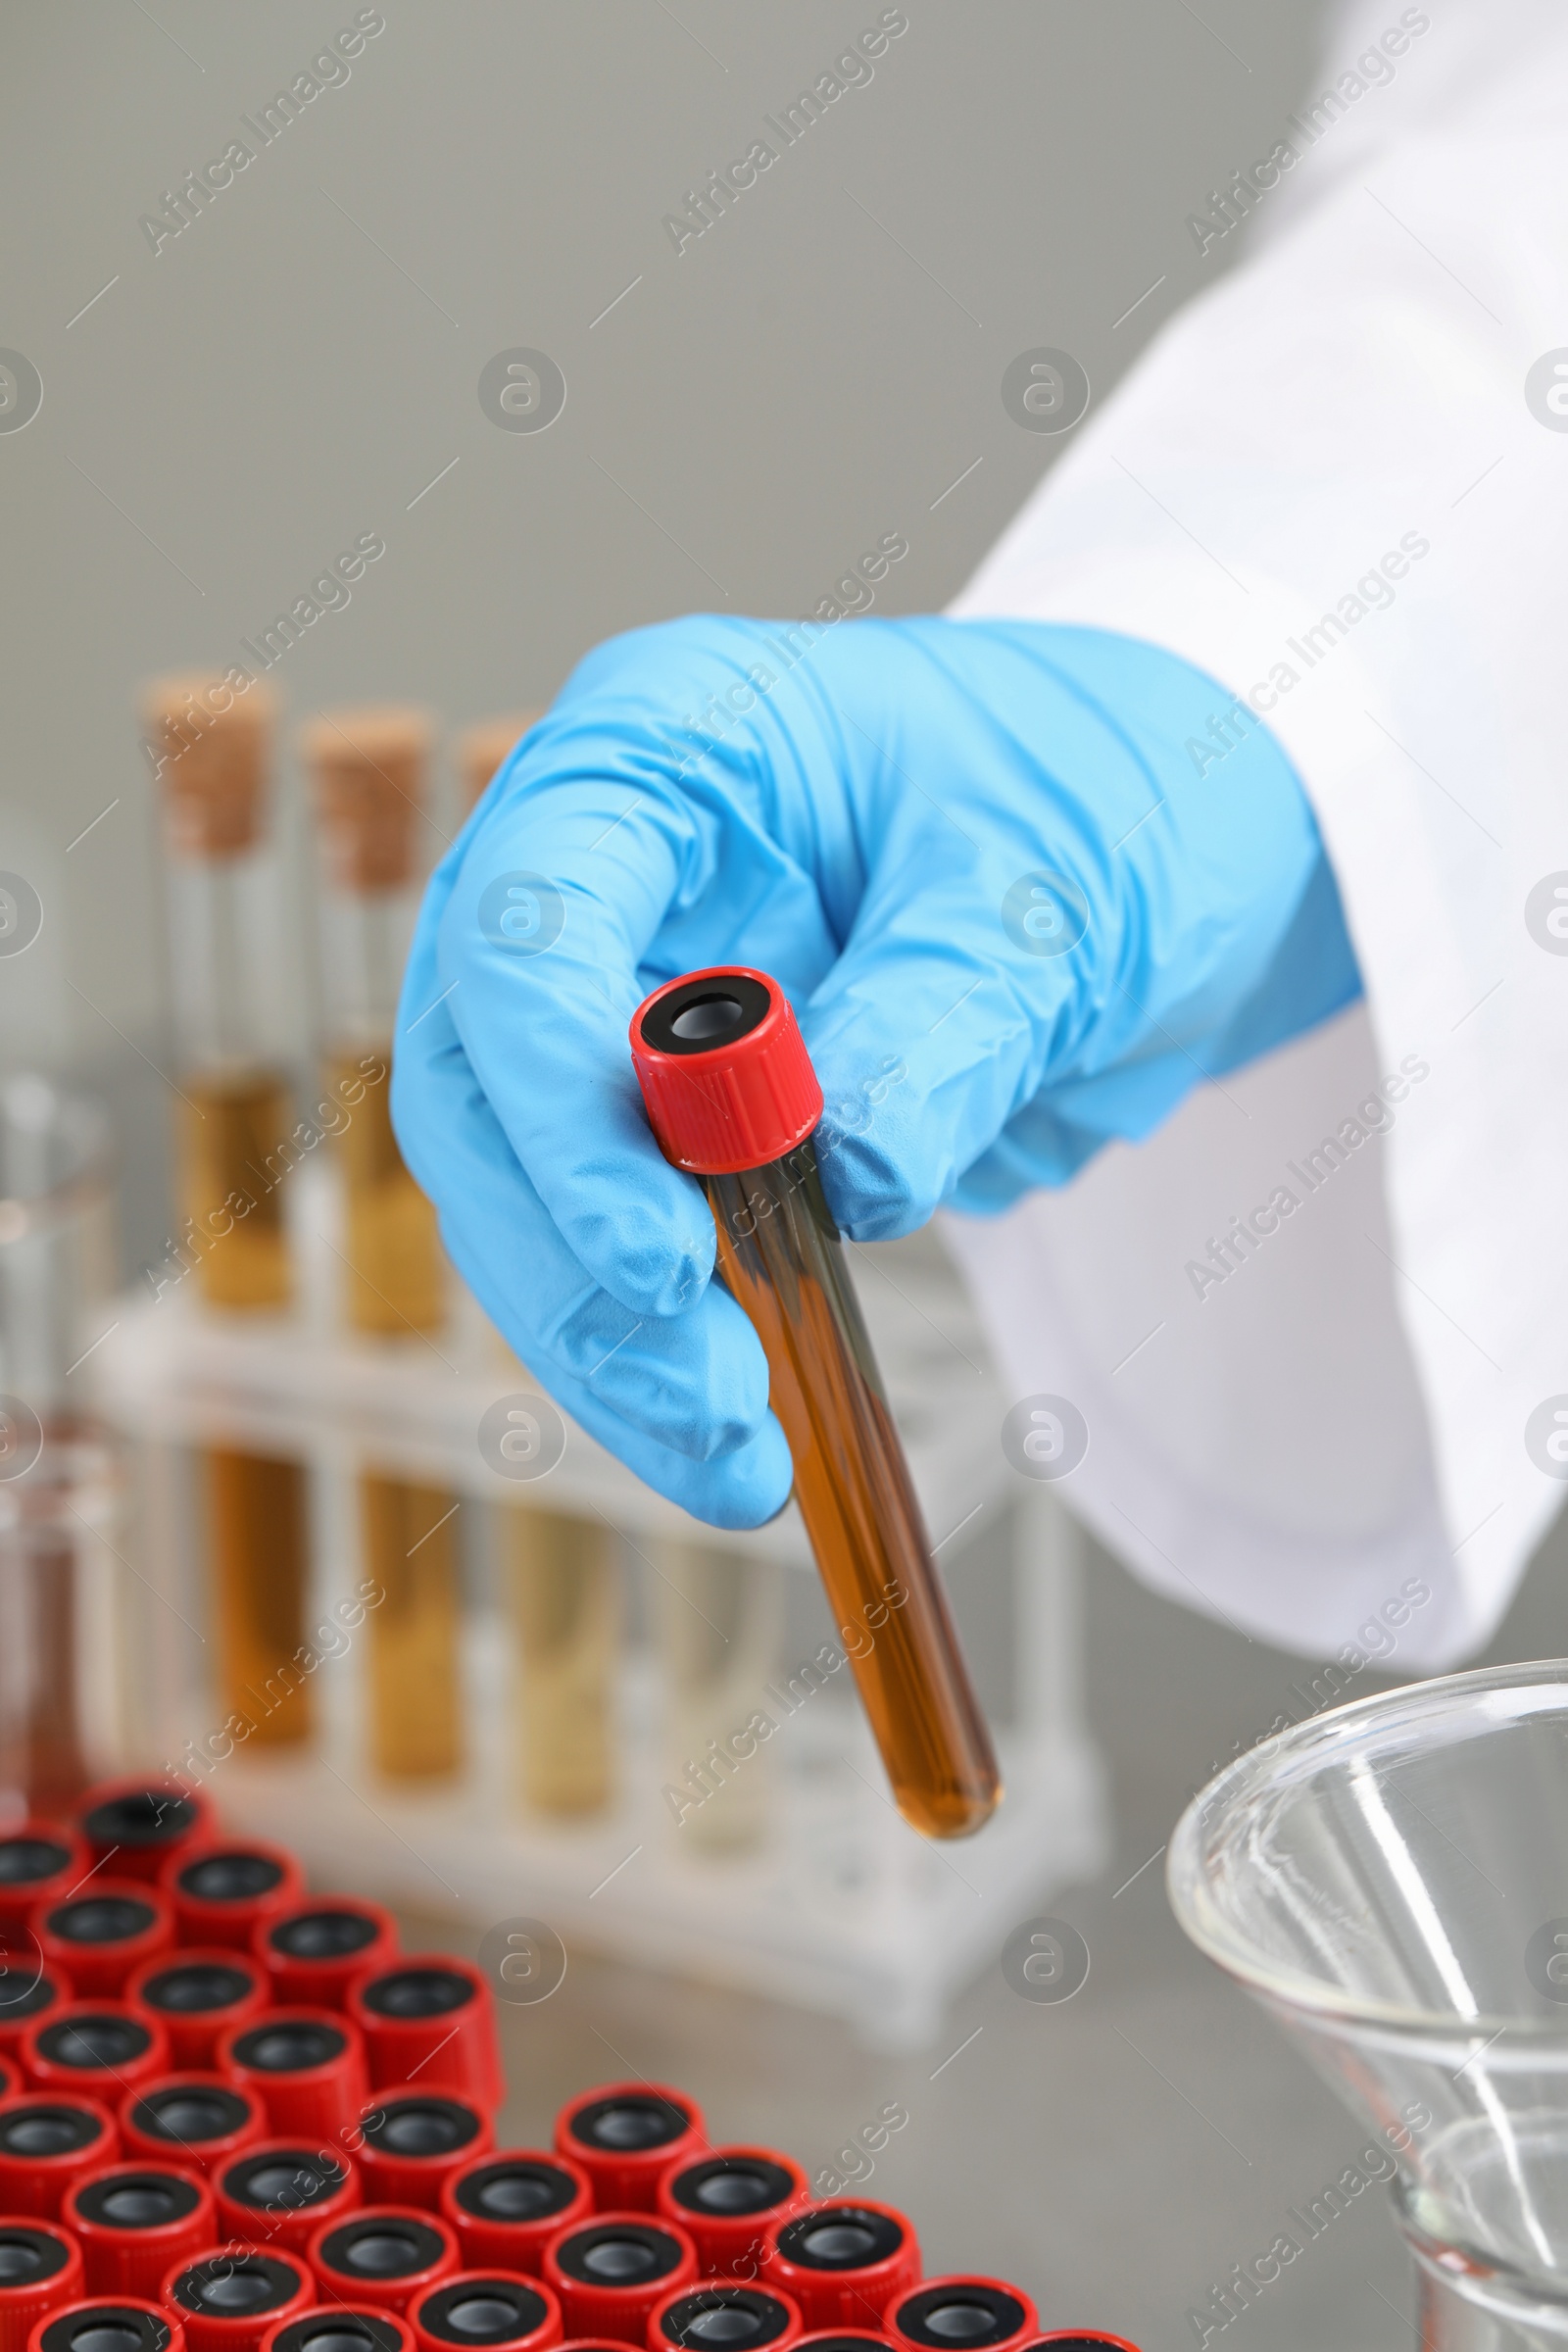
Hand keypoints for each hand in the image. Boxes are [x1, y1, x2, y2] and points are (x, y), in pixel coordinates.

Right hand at [393, 615, 1358, 1524]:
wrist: (1172, 853)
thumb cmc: (1111, 795)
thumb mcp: (1058, 896)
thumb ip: (944, 1021)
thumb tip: (848, 1171)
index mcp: (670, 745)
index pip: (527, 915)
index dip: (556, 1094)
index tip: (658, 1249)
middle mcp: (610, 872)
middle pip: (482, 1083)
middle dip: (570, 1254)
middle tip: (704, 1383)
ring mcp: (624, 1000)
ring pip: (524, 1195)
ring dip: (607, 1340)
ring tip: (735, 1460)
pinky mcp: (670, 1119)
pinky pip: (617, 1248)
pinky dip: (660, 1353)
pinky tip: (732, 1438)